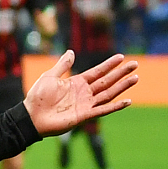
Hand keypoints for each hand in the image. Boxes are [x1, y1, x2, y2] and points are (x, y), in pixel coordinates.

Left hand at [22, 51, 138, 135]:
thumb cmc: (38, 97)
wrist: (31, 117)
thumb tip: (71, 51)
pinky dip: (115, 106)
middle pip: (107, 81)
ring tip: (135, 78)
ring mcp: (85, 104)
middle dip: (121, 73)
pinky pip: (103, 110)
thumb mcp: (50, 76)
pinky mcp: (84, 115)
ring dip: (122, 86)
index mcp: (77, 82)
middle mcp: (84, 93)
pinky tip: (127, 101)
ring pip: (108, 93)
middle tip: (135, 64)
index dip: (109, 64)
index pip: (97, 72)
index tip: (121, 57)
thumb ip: (62, 65)